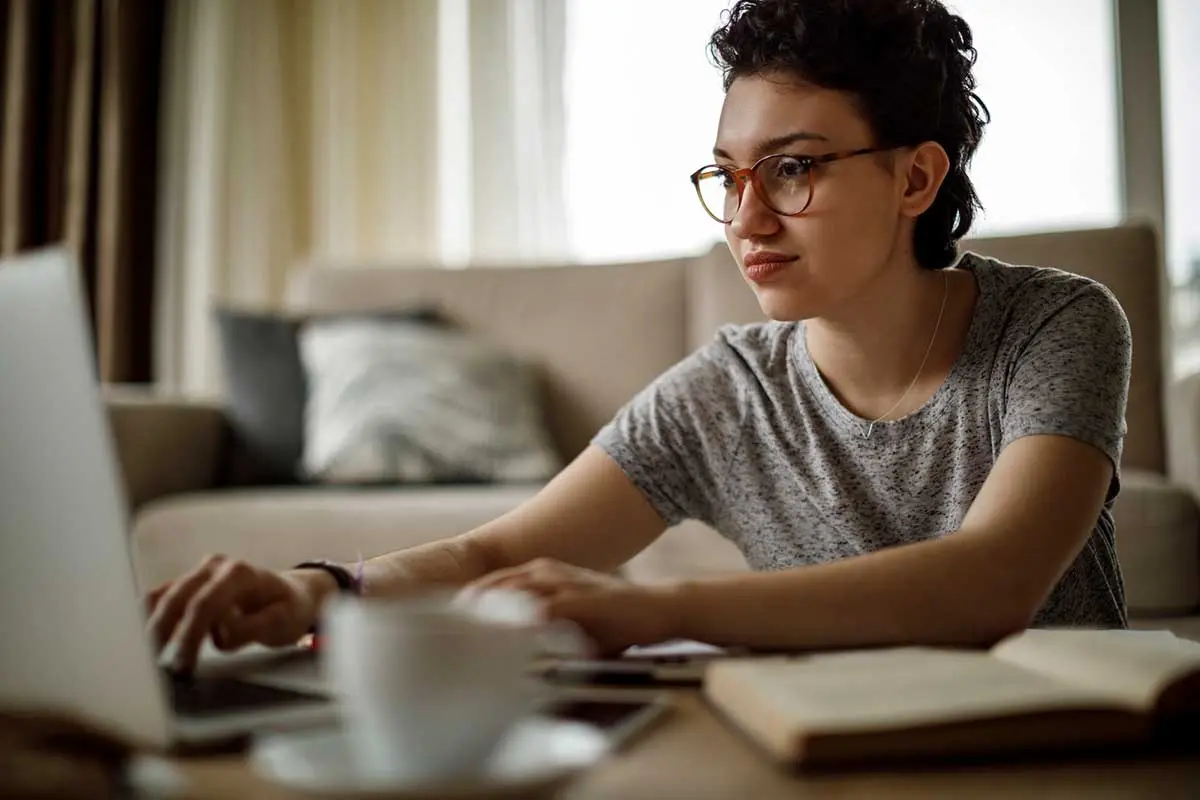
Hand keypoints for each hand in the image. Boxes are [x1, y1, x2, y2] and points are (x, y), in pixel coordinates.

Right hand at [144, 555, 332, 672]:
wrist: (292, 593)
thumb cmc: (288, 609)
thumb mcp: (283, 622)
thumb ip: (252, 627)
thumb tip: (220, 635)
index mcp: (240, 573)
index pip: (205, 604)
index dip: (188, 636)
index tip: (181, 665)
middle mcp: (216, 566)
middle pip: (177, 599)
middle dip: (164, 635)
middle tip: (162, 671)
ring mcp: (199, 572)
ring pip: (162, 597)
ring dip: (153, 628)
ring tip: (149, 661)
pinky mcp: (188, 583)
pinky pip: (160, 598)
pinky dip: (151, 619)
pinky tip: (146, 645)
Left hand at [465, 558, 679, 655]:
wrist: (658, 608)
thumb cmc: (615, 620)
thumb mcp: (571, 621)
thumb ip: (543, 629)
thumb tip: (514, 655)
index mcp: (542, 573)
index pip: (494, 583)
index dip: (469, 600)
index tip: (444, 620)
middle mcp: (548, 571)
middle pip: (495, 584)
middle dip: (468, 605)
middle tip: (442, 628)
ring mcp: (563, 582)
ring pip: (513, 591)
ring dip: (487, 610)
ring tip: (462, 630)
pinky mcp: (579, 598)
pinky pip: (543, 607)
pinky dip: (521, 620)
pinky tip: (505, 636)